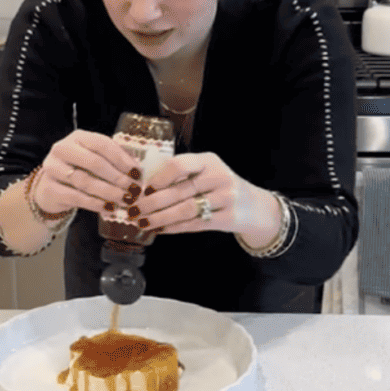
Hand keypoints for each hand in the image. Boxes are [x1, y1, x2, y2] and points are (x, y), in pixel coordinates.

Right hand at [32, 130, 139, 215]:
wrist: (49, 188)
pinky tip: (108, 208)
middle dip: (117, 177)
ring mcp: (53, 168)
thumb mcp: (94, 159)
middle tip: (132, 188)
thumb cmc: (78, 171)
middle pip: (94, 162)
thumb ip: (113, 161)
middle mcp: (62, 149)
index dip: (121, 159)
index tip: (136, 172)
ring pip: (85, 181)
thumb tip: (137, 171)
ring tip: (124, 199)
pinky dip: (95, 203)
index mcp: (78, 137)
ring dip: (108, 192)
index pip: (102, 144)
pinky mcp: (49, 188)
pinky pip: (76, 197)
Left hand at [134, 152, 280, 240]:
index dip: (159, 178)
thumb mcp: (206, 172)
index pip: (180, 165)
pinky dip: (174, 227)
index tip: (143, 189)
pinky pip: (195, 224)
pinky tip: (160, 230)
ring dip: (160, 218)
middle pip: (179, 191)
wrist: (255, 206)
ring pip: (185, 210)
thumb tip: (144, 186)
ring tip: (142, 222)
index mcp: (209, 161)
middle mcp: (219, 177)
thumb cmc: (220, 186)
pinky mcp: (228, 218)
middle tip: (134, 210)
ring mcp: (225, 198)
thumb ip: (182, 175)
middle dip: (152, 203)